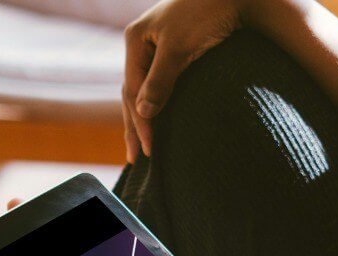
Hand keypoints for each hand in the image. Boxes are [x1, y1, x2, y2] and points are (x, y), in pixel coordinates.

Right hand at [122, 0, 248, 161]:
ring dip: (143, 119)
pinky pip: (159, 86)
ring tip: (142, 147)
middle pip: (133, 92)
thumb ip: (161, 80)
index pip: (131, 89)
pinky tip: (158, 121)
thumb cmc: (206, 14)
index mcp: (136, 39)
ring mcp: (157, 49)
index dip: (139, 121)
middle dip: (135, 125)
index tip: (149, 148)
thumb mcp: (180, 48)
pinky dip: (157, 106)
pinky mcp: (174, 54)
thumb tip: (143, 113)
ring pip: (145, 90)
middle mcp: (143, 44)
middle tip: (136, 158)